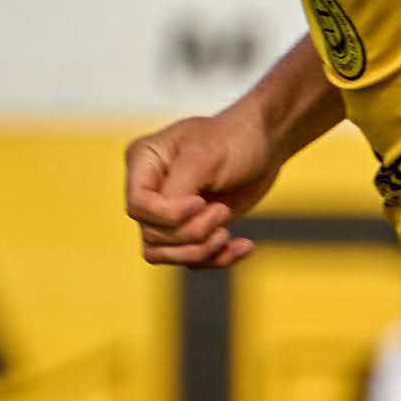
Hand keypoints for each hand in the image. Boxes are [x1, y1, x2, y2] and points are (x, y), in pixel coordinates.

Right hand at [125, 110, 284, 268]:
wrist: (263, 145)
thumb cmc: (234, 139)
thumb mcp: (205, 156)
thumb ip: (178, 186)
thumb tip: (167, 219)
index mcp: (143, 160)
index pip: (138, 206)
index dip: (168, 215)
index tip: (202, 203)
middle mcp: (149, 189)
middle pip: (151, 235)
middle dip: (192, 232)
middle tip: (222, 211)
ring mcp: (165, 212)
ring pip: (164, 254)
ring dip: (201, 250)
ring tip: (227, 232)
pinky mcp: (187, 230)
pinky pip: (189, 261)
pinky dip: (218, 259)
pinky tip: (243, 245)